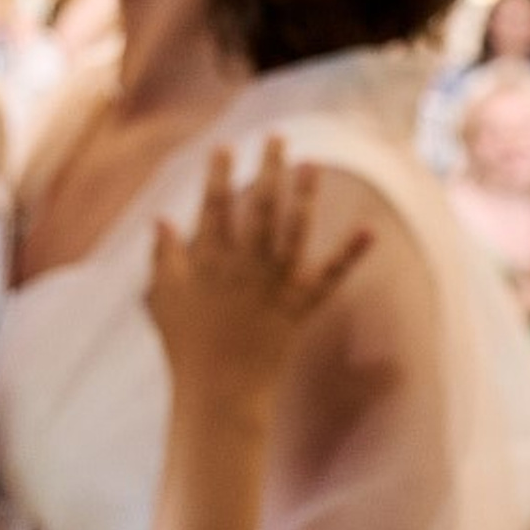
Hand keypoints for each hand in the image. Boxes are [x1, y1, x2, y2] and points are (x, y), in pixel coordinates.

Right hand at [147, 138, 373, 429]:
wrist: (218, 391)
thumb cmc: (183, 345)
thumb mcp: (160, 297)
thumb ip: (162, 256)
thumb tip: (161, 218)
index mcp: (209, 259)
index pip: (215, 206)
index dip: (220, 173)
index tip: (226, 145)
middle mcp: (245, 265)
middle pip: (260, 207)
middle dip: (269, 169)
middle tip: (278, 137)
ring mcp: (274, 284)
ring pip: (293, 230)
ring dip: (304, 195)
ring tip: (312, 163)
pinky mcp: (300, 306)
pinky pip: (329, 276)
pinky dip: (349, 254)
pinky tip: (368, 230)